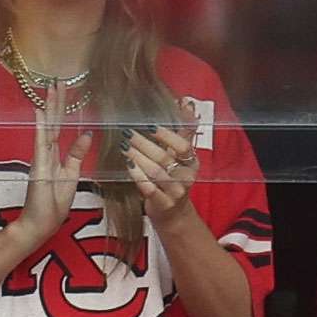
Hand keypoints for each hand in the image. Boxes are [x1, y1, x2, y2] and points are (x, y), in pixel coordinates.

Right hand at [8, 81, 92, 250]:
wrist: (40, 224)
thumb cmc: (53, 203)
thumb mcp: (71, 175)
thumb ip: (76, 154)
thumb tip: (87, 133)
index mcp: (55, 155)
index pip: (59, 126)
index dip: (61, 108)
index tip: (63, 90)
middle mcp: (46, 153)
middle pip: (52, 122)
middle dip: (55, 101)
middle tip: (58, 80)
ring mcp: (41, 159)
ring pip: (47, 128)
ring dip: (49, 108)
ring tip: (51, 88)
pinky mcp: (38, 168)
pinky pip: (40, 144)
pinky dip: (41, 128)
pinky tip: (41, 113)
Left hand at [125, 101, 201, 228]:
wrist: (173, 213)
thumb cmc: (174, 178)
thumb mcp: (182, 156)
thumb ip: (183, 131)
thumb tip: (186, 103)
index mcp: (192, 162)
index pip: (183, 146)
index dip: (166, 135)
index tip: (149, 125)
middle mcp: (186, 177)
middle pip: (164, 157)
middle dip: (143, 143)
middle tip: (127, 133)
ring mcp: (175, 192)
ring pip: (155, 172)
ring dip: (137, 157)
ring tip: (124, 146)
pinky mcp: (163, 204)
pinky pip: (148, 188)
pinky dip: (137, 175)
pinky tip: (128, 165)